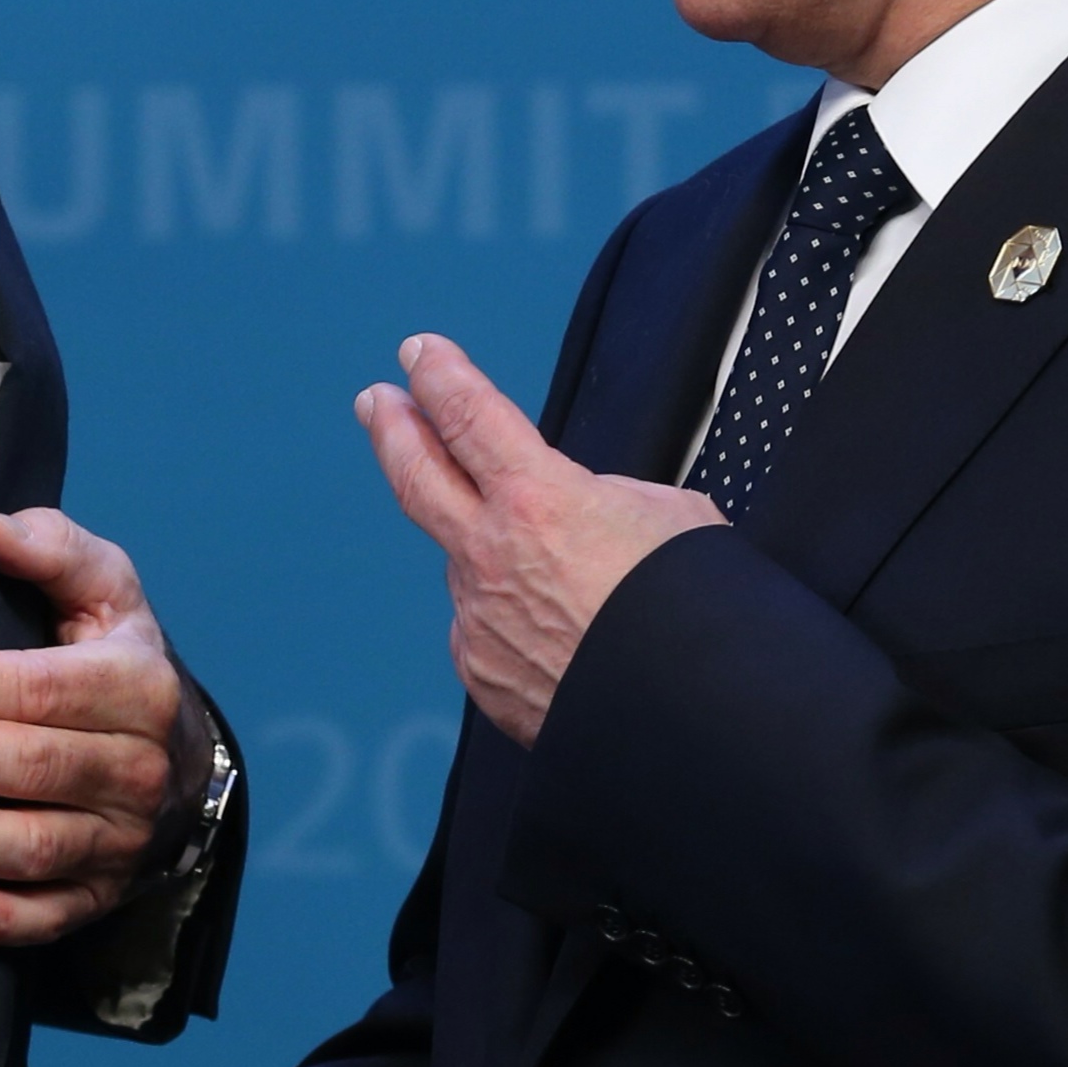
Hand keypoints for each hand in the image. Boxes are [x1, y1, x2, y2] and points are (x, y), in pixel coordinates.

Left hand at [0, 508, 192, 947]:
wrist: (179, 758)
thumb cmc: (117, 661)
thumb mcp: (106, 592)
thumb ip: (55, 550)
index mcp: (138, 685)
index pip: (39, 689)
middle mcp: (137, 768)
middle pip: (31, 767)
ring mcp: (122, 840)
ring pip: (35, 846)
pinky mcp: (102, 896)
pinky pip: (49, 917)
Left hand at [358, 334, 723, 745]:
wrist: (687, 712)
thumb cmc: (690, 613)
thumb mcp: (669, 515)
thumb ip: (607, 497)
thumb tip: (588, 508)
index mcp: (537, 499)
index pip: (469, 414)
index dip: (440, 375)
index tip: (421, 354)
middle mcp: (489, 555)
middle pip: (417, 475)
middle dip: (393, 429)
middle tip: (378, 402)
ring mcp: (477, 618)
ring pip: (469, 565)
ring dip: (496, 557)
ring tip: (565, 576)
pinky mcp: (481, 673)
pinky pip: (485, 629)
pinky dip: (512, 621)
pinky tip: (557, 634)